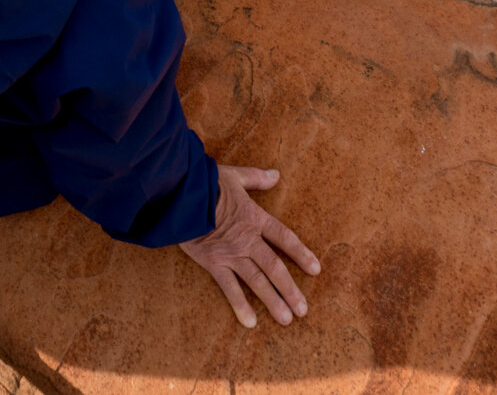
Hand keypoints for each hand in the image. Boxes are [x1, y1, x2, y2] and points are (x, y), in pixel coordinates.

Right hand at [178, 163, 319, 327]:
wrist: (180, 194)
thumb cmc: (206, 181)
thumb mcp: (235, 176)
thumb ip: (256, 178)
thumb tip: (275, 174)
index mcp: (255, 218)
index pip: (284, 238)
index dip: (301, 253)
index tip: (316, 270)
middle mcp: (247, 240)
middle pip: (274, 267)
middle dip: (290, 289)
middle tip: (303, 310)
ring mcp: (231, 253)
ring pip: (257, 281)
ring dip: (273, 301)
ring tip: (286, 319)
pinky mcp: (213, 262)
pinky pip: (229, 287)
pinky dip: (240, 305)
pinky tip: (250, 322)